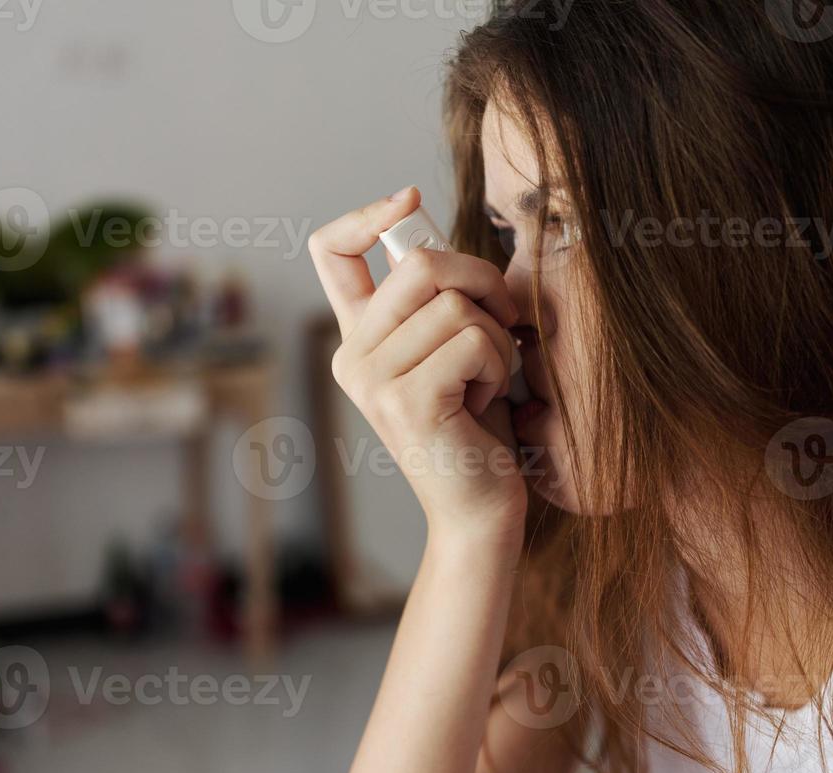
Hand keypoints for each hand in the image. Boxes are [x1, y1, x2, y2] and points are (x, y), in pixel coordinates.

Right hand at [309, 187, 526, 538]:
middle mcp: (352, 357)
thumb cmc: (477, 430)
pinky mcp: (406, 401)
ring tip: (487, 381)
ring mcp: (372, 380)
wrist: (480, 511)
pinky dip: (498, 365)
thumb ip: (436, 300)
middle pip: (419, 262)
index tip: (410, 200)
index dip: (366, 213)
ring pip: (455, 303)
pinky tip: (486, 403)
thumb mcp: (451, 352)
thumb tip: (431, 224)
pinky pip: (472, 338)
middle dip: (481, 280)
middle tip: (502, 324)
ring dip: (496, 337)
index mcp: (358, 339)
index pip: (330, 250)